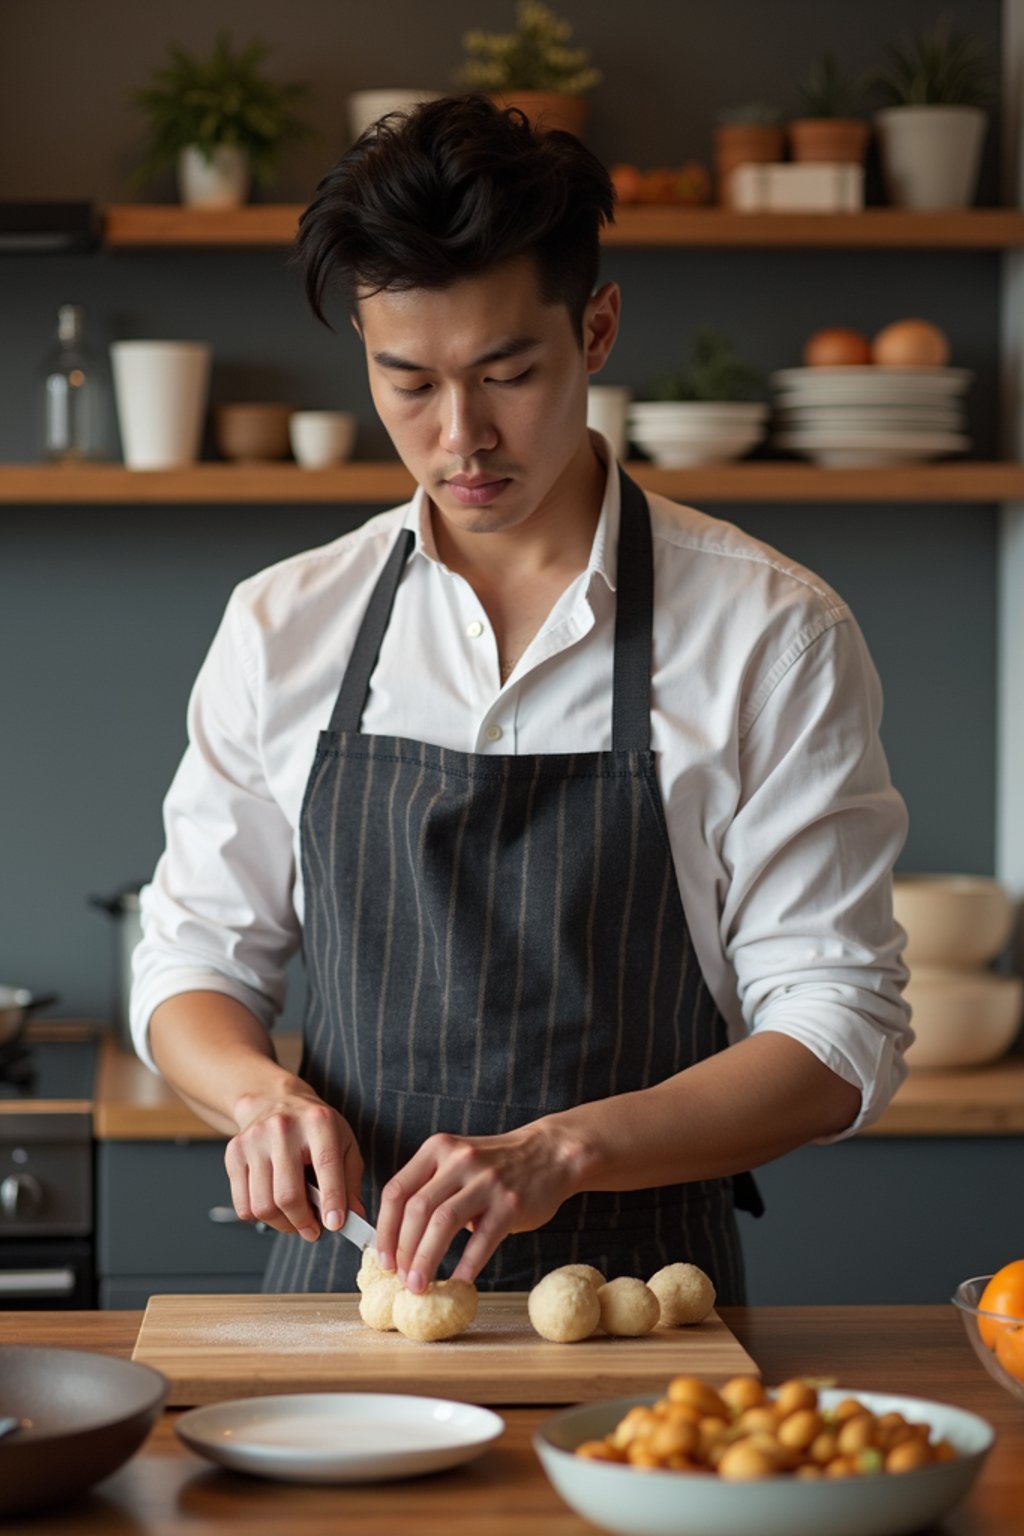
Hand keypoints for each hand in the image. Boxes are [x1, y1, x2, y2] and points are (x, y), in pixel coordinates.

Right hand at [224, 1080, 364, 1242]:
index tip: (335, 1225)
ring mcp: (254, 1140)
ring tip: (295, 1220)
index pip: (325, 1165)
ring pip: (263, 1205)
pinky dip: (260, 1217)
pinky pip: (243, 1205)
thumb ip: (350, 1180)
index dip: (331, 1199)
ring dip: (282, 1224)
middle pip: (288, 1194)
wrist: (273, 1101)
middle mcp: (283, 1128)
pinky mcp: (234, 1154)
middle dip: (303, 1223)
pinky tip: (274, 1207)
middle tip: (313, 1231)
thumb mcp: (343, 1142)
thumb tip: (354, 1216)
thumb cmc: (313, 1126)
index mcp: (318, 1122)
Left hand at [374, 1120, 585, 1289]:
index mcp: (438, 1148)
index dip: (385, 1230)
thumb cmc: (496, 1165)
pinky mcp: (511, 1203)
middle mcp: (460, 1160)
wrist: (551, 1153)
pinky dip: (466, 1266)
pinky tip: (457, 1282)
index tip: (383, 1259)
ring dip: (425, 1260)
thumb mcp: (457, 1161)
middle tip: (401, 1279)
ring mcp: (487, 1180)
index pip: (397, 1191)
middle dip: (403, 1251)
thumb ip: (430, 1188)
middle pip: (417, 1210)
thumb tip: (399, 1241)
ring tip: (419, 1286)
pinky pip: (481, 1240)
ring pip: (442, 1223)